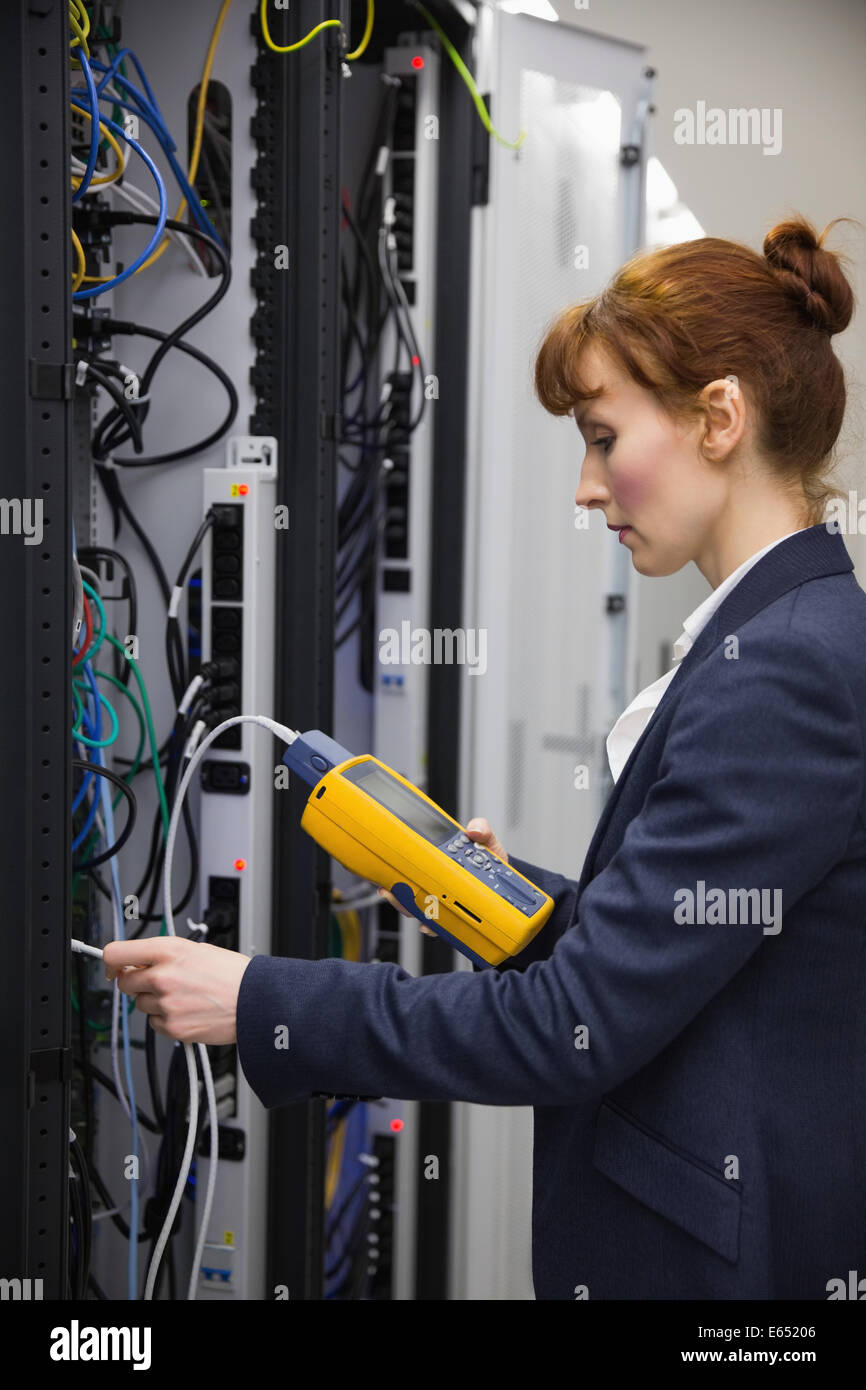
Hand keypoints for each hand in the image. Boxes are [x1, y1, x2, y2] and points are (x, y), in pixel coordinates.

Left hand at [102, 935, 251, 1044]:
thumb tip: (138, 963)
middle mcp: (162, 976)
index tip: (114, 967)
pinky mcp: (172, 1027)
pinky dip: (167, 1019)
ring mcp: (165, 1004)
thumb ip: (163, 955)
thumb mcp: (196, 949)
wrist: (255, 1001)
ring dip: (155, 1002)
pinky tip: (188, 1010)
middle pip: (124, 983)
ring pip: (141, 1005)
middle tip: (159, 983)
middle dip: (137, 983)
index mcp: (167, 950)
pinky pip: (155, 1024)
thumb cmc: (232, 974)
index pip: (115, 953)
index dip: (110, 962)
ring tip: (184, 996)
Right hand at [377, 817, 508, 935]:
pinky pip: (438, 924)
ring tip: (408, 909)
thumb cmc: (492, 860)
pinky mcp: (454, 916)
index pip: (414, 865)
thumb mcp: (488, 842)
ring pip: (418, 907)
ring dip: (408, 909)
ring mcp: (444, 899)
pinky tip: (428, 926)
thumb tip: (472, 830)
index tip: (389, 869)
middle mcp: (437, 882)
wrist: (508, 884)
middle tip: (392, 892)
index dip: (398, 868)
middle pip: (409, 889)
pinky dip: (430, 927)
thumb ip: (482, 830)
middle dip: (396, 893)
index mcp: (440, 862)